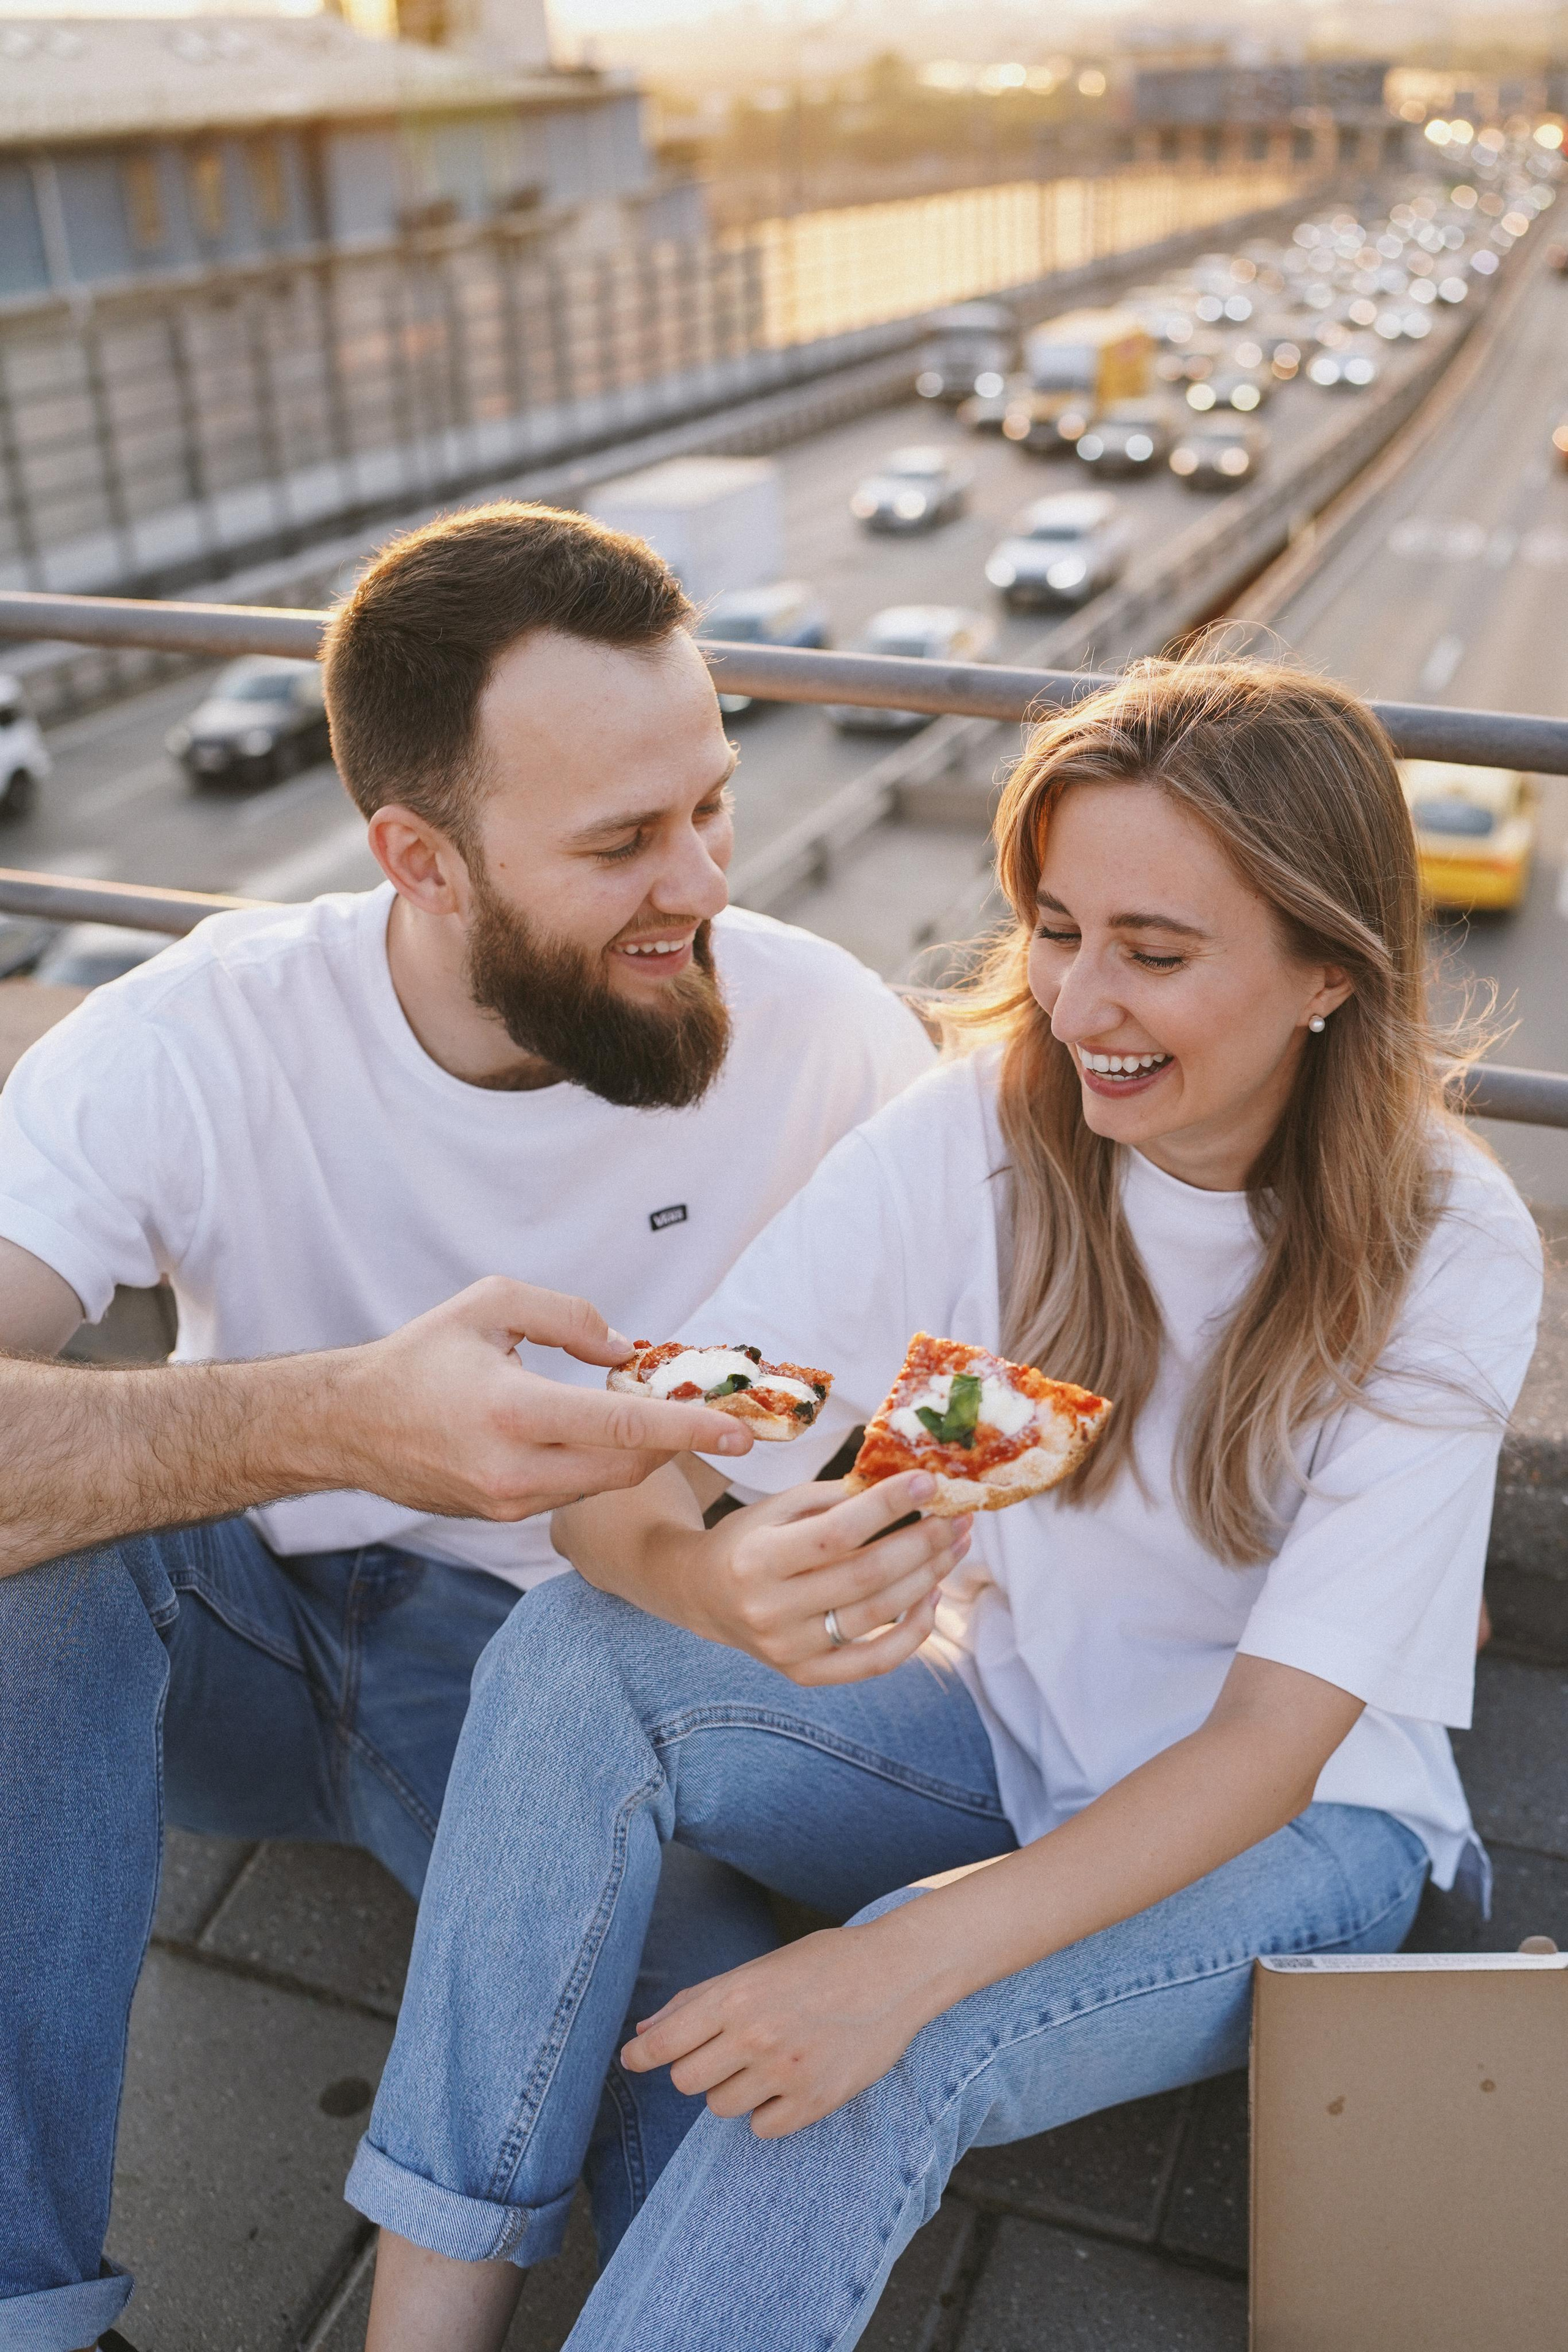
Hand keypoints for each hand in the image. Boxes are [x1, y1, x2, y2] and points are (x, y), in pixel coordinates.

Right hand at [336, 1277, 753, 1520]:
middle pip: (629, 1466)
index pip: (624, 1426)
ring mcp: (510, 1502)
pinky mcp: (504, 1517)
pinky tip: (599, 1434)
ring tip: (651, 1413)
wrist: (349, 1425)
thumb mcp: (491, 1305)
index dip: (690, 1428)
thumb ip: (568, 1316)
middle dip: (676, 1441)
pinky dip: (600, 1464)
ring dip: (639, 1453)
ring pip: (606, 1483)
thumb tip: (625, 1350)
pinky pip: (575, 1492)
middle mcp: (515, 1469)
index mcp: (514, 1412)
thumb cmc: (419, 1357)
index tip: (741, 1431)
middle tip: (708, 1413)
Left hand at [623, 1919, 928, 2137]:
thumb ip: (697, 2002)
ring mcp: (786, 2072)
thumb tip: (643, 2035)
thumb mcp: (756, 1970)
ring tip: (763, 2062)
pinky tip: (787, 2081)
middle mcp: (756, 2036)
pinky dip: (767, 2111)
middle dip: (696, 2068)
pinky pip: (761, 2128)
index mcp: (736, 1997)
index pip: (664, 2044)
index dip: (641, 2057)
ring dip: (732, 2090)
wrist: (893, 1972)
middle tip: (724, 2050)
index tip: (634, 2060)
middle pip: (686, 2081)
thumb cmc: (820, 1964)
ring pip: (720, 2108)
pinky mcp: (814, 2101)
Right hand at [687, 1472, 971, 1683]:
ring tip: (954, 1546)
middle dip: (922, 1543)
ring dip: (928, 1578)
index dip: (887, 1507)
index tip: (928, 1483)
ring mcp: (789, 1649)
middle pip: (866, 1577)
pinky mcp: (806, 1675)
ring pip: (877, 1616)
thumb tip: (908, 1487)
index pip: (836, 1533)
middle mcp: (770, 1610)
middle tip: (957, 1517)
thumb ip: (839, 1498)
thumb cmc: (751, 1539)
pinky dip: (913, 1632)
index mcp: (758, 1558)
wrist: (703, 1596)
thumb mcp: (780, 1506)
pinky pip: (874, 1662)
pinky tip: (933, 1596)